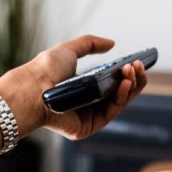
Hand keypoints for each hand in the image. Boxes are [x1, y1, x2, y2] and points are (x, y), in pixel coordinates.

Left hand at [0, 35, 148, 141]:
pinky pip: (110, 113)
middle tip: (139, 65)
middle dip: (133, 79)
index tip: (136, 62)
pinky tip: (124, 83)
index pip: (112, 83)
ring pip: (119, 103)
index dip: (127, 74)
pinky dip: (121, 98)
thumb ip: (91, 44)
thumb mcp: (69, 50)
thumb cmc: (44, 70)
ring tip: (133, 70)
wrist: (32, 88)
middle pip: (120, 94)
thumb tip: (112, 43)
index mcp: (85, 87)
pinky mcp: (87, 127)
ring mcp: (89, 117)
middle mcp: (88, 104)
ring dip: (130, 86)